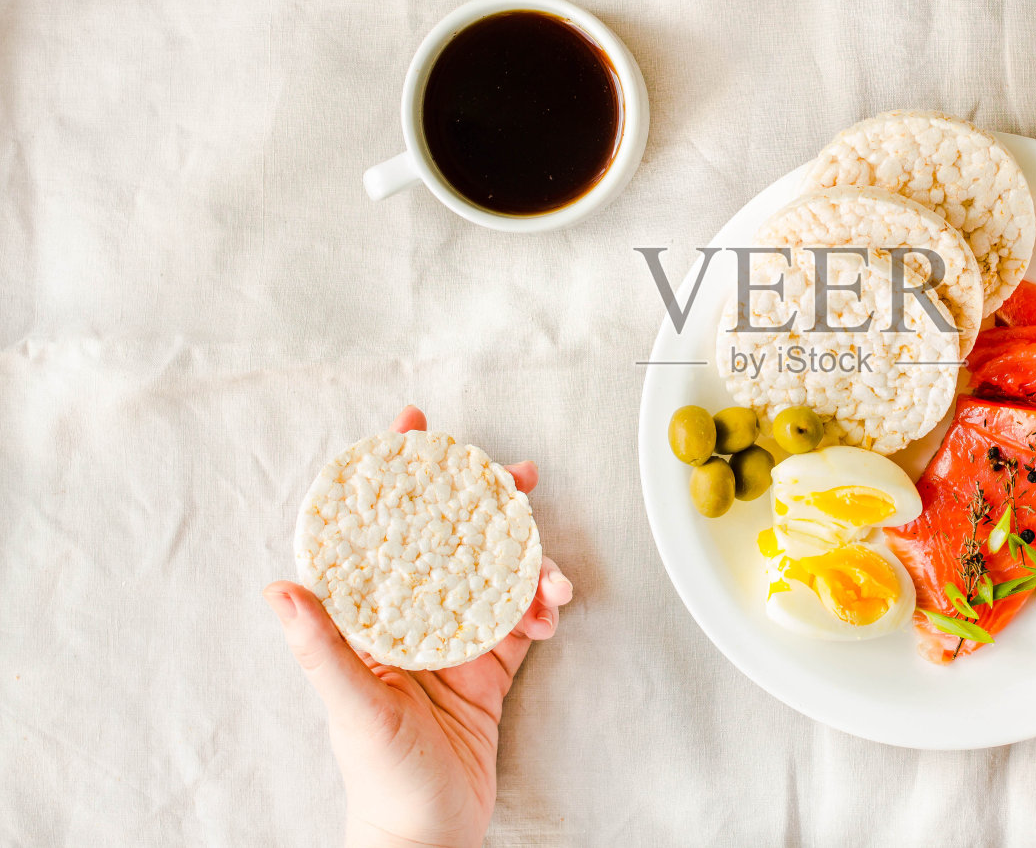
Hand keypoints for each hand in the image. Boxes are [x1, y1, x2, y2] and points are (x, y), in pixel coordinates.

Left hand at [265, 406, 572, 847]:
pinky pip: (522, 621)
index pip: (376, 536)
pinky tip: (552, 617)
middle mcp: (411, 623)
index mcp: (368, 624)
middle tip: (517, 477)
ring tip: (553, 577)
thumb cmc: (381, 784)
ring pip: (497, 575)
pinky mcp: (490, 669)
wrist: (430, 841)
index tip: (411, 430)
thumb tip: (279, 590)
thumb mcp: (353, 712)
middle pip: (449, 541)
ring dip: (530, 564)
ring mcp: (454, 643)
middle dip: (486, 505)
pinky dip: (543, 611)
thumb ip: (323, 651)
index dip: (392, 480)